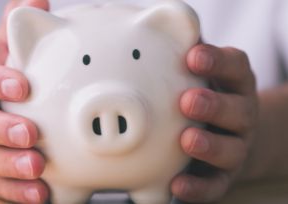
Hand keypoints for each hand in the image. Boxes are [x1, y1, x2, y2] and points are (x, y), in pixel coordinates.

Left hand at [171, 44, 258, 202]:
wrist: (230, 136)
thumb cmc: (207, 98)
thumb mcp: (202, 76)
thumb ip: (185, 61)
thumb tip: (157, 37)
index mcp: (235, 86)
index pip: (235, 68)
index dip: (217, 61)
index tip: (192, 56)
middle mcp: (241, 116)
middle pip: (237, 111)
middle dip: (213, 106)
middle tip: (188, 101)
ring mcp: (236, 148)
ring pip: (230, 150)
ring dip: (209, 146)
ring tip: (187, 140)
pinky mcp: (224, 176)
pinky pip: (215, 185)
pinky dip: (198, 187)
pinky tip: (177, 184)